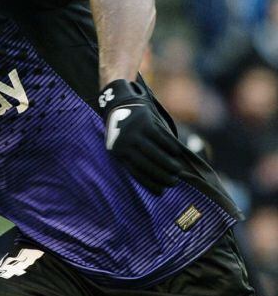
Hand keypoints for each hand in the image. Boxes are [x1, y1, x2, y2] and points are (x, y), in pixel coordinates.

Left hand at [99, 79, 183, 193]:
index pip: (136, 173)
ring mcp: (135, 132)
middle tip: (174, 182)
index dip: (150, 184)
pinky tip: (177, 153)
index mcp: (117, 152)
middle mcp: (125, 143)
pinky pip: (161, 138)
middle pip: (147, 164)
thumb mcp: (123, 145)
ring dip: (169, 164)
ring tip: (177, 171)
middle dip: (163, 176)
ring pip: (156, 153)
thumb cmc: (124, 131)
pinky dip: (170, 147)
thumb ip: (135, 159)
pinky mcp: (145, 122)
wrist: (119, 104)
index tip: (162, 192)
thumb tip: (155, 180)